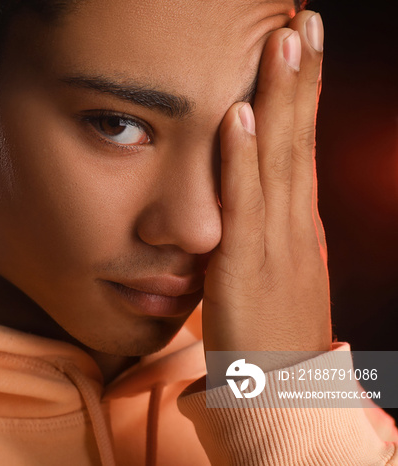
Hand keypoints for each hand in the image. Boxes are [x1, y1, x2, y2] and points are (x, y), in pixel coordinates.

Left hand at [202, 11, 330, 369]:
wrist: (281, 392)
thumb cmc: (270, 330)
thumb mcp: (274, 270)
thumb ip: (263, 232)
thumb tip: (250, 203)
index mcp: (297, 220)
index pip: (301, 144)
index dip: (302, 94)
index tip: (301, 47)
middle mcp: (294, 220)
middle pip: (299, 135)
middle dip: (301, 75)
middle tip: (303, 19)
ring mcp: (276, 240)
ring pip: (280, 155)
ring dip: (281, 95)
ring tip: (283, 39)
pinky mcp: (248, 264)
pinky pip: (245, 202)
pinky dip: (243, 157)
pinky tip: (241, 114)